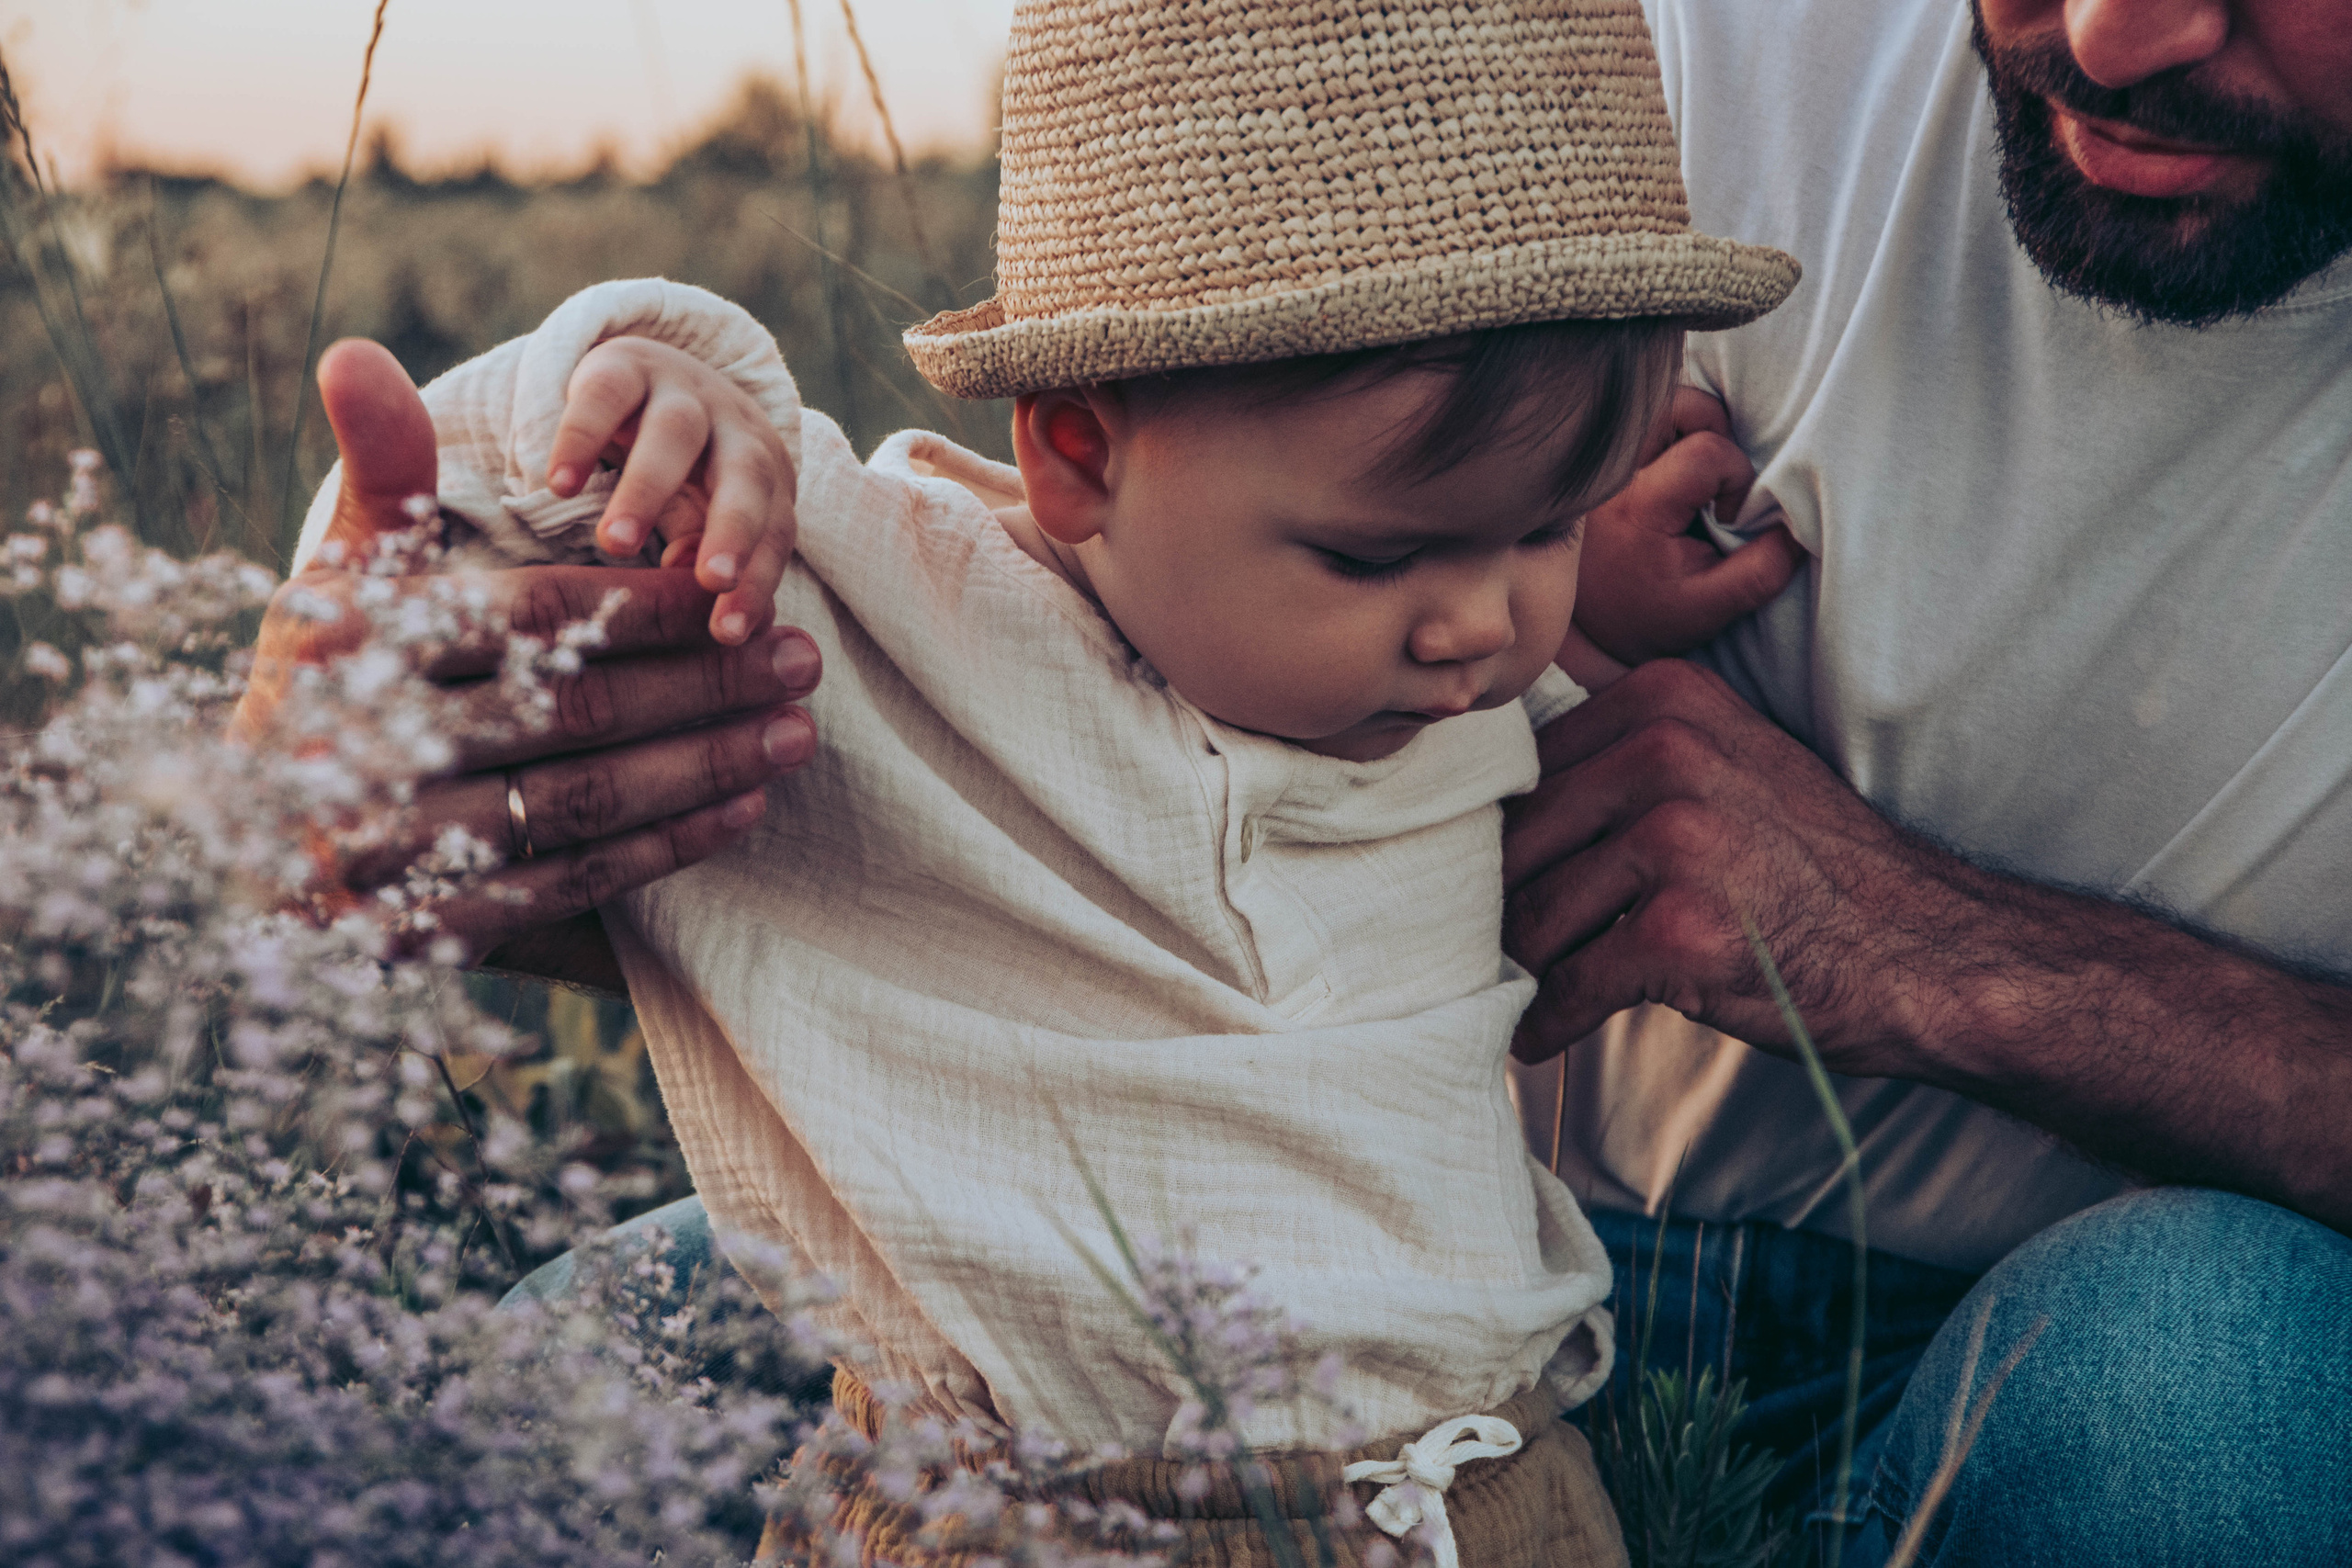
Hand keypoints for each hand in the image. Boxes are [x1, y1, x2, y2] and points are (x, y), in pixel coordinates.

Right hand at [235, 340, 822, 988]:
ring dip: (705, 768)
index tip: (737, 593)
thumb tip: (355, 352)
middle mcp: (357, 751)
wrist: (257, 833)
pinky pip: (569, 884)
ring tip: (794, 732)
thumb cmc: (333, 673)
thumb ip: (383, 469)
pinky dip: (664, 847)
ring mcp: (387, 854)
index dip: (644, 606)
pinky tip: (742, 808)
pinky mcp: (423, 930)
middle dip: (704, 685)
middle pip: (570, 713)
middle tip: (802, 660)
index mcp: (344, 644)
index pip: (527, 617)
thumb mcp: (348, 570)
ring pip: (580, 804)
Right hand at [550, 336, 799, 646]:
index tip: (729, 634)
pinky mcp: (623, 365)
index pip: (775, 534)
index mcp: (767, 480)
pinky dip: (583, 438)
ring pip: (676, 433)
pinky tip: (559, 485)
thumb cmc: (686, 478)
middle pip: (747, 476)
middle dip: (733, 528)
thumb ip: (703, 564)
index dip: (758, 581)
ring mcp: (682, 393)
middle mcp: (735, 432)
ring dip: (650, 489)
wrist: (651, 381)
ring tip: (617, 544)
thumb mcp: (701, 522)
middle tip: (712, 581)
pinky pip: (606, 395)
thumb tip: (698, 605)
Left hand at [1501, 658, 1949, 1071]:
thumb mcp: (1725, 766)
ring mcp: (1675, 841)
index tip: (1497, 885)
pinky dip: (1544, 1022)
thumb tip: (1490, 814)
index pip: (1528, 770)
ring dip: (1520, 968)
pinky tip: (1540, 1037)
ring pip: (1530, 916)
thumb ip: (1625, 762)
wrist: (1925, 953)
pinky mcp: (1677, 932)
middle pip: (1518, 841)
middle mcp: (1666, 752)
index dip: (1504, 839)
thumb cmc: (1813, 872)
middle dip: (1501, 907)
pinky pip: (1565, 986)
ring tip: (1523, 990)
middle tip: (1496, 951)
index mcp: (1666, 698)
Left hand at [1572, 388, 1806, 664]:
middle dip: (1710, 425)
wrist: (1591, 626)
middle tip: (1714, 471)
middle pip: (1673, 402)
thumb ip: (1763, 570)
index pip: (1705, 451)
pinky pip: (1639, 418)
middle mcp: (1611, 476)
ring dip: (1689, 423)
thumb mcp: (1712, 609)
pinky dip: (1667, 428)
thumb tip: (1799, 525)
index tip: (1727, 515)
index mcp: (1638, 506)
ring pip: (1654, 402)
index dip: (1735, 474)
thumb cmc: (1651, 614)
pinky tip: (1677, 464)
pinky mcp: (1600, 463)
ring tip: (1697, 469)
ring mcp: (1600, 465)